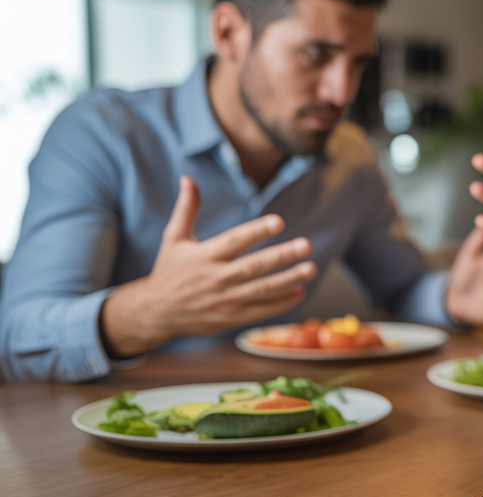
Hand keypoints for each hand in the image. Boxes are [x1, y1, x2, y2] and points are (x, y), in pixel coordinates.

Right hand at [100, 176, 315, 357]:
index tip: (279, 222)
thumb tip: (189, 178)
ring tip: (311, 269)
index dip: (257, 231)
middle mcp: (216, 278)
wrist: (157, 312)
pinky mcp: (231, 318)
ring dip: (289, 280)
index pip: (234, 241)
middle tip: (306, 245)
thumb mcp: (173, 238)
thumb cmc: (169, 270)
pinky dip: (282, 303)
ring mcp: (225, 300)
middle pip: (254, 267)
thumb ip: (186, 209)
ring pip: (262, 290)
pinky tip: (300, 291)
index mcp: (204, 256)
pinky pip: (261, 311)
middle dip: (282, 256)